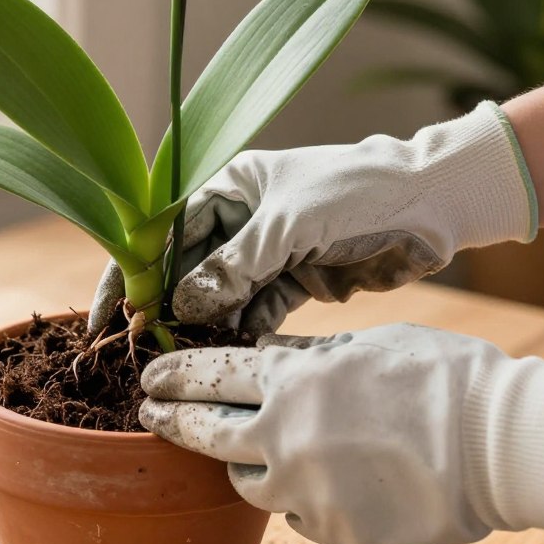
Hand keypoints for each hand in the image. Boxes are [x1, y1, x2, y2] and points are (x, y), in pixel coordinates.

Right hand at [89, 102, 536, 333]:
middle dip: (166, 308)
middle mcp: (241, 218)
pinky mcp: (296, 279)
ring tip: (184, 357)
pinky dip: (243, 331)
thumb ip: (232, 266)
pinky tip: (230, 351)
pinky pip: (256, 311)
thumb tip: (181, 306)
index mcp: (229, 186)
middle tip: (144, 349)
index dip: (129, 273)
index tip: (106, 314)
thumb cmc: (359, 191)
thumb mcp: (287, 225)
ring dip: (204, 325)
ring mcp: (268, 251)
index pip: (162, 232)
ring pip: (220, 295)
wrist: (436, 201)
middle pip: (186, 269)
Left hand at [138, 323, 543, 543]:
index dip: (174, 375)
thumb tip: (272, 360)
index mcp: (293, 382)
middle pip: (206, 434)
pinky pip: (301, 515)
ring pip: (247, 484)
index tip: (151, 377)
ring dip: (247, 465)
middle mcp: (286, 438)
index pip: (209, 376)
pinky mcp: (336, 533)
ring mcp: (307, 492)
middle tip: (154, 415)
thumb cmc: (446, 378)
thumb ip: (310, 360)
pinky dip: (307, 498)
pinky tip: (339, 482)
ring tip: (262, 452)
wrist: (505, 444)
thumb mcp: (367, 347)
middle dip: (173, 422)